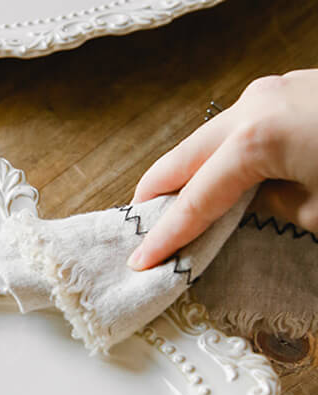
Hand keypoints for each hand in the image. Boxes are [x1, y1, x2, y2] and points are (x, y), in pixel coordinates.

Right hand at [128, 69, 317, 269]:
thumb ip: (271, 208)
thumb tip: (252, 204)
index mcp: (256, 139)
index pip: (194, 201)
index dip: (167, 236)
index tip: (141, 263)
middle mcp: (255, 107)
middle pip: (183, 158)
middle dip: (157, 195)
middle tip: (140, 229)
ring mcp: (274, 92)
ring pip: (207, 141)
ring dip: (186, 175)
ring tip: (170, 210)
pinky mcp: (293, 91)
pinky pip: (238, 130)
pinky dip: (219, 158)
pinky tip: (218, 183)